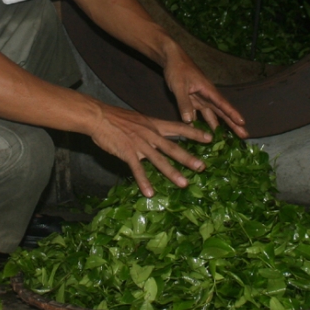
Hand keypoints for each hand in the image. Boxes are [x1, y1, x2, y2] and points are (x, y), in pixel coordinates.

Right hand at [88, 106, 213, 197]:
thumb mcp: (138, 119)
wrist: (98, 116)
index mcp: (154, 124)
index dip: (194, 133)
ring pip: (159, 160)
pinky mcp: (127, 152)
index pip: (178, 127)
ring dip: (172, 173)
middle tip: (202, 167)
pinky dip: (144, 181)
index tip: (210, 138)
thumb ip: (149, 128)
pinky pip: (137, 169)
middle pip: (173, 147)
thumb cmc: (116, 117)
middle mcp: (150, 134)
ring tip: (184, 183)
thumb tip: (158, 135)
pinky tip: (150, 193)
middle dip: (188, 158)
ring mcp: (139, 144)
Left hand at [162, 46, 247, 138]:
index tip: (242, 123)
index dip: (232, 114)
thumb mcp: (179, 86)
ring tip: (228, 140)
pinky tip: (203, 134)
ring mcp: (201, 99)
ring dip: (219, 127)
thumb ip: (184, 103)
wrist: (171, 59)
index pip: (222, 104)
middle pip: (222, 112)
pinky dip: (201, 124)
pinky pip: (199, 115)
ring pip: (212, 115)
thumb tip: (189, 121)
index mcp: (208, 90)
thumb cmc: (177, 69)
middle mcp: (207, 96)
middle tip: (244, 136)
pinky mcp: (193, 101)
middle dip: (233, 124)